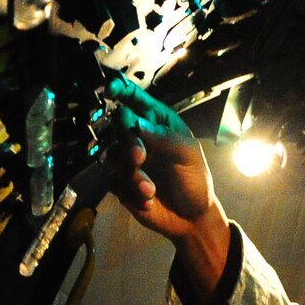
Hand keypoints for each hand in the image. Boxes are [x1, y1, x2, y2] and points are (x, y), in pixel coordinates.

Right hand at [102, 73, 230, 298]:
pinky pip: (112, 180)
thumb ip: (165, 138)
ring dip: (132, 175)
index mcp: (159, 124)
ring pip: (113, 156)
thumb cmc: (195, 181)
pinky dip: (129, 191)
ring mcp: (128, 160)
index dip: (122, 90)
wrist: (191, 218)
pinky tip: (148, 201)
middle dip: (129, 142)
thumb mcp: (189, 157)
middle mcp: (140, 137)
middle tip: (140, 158)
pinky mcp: (119, 182)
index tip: (110, 86)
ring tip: (151, 191)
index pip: (137, 100)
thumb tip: (137, 123)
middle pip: (119, 126)